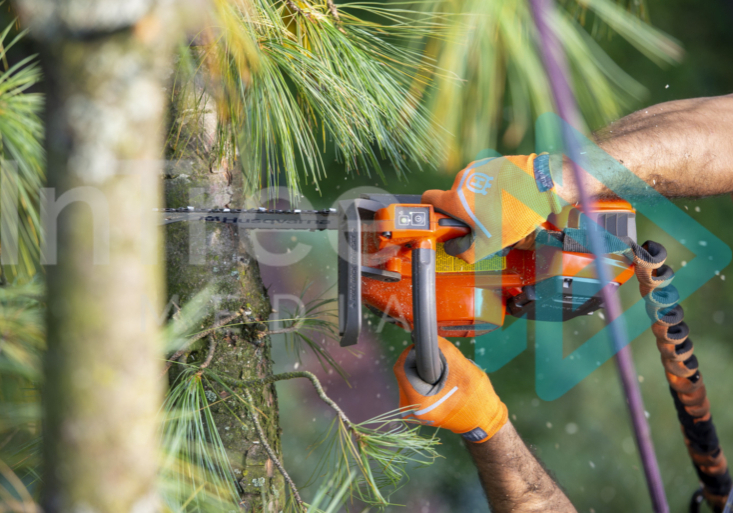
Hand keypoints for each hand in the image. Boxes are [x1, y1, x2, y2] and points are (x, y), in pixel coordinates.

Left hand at [393, 337, 506, 442]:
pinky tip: (440, 384)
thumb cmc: (476, 396)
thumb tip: (423, 336)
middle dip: (419, 362)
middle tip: (440, 363)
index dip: (412, 353)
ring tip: (443, 376)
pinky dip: (425, 380)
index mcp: (420, 403)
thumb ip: (441, 350)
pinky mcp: (417, 409)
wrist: (483, 419)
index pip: (402, 368)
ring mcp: (412, 412)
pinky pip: (415, 386)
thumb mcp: (461, 367)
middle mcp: (411, 410)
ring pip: (409, 378)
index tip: (425, 348)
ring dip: (423, 371)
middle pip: (404, 373)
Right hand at [422, 154, 562, 262]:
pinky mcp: (491, 162)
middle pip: (453, 198)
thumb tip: (453, 249)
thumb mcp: (488, 244)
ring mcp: (477, 168)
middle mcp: (461, 180)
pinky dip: (490, 188)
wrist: (542, 185)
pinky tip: (507, 198)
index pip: (428, 199)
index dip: (432, 211)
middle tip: (482, 222)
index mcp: (455, 199)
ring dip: (478, 199)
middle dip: (463, 211)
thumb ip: (464, 252)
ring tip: (500, 210)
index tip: (444, 220)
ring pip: (469, 188)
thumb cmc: (515, 214)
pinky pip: (483, 178)